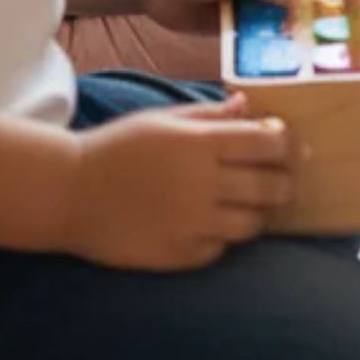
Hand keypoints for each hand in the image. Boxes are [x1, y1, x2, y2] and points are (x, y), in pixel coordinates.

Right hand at [58, 95, 292, 269]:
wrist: (67, 193)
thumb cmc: (117, 149)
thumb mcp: (162, 120)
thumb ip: (210, 115)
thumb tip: (249, 105)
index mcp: (200, 144)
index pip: (268, 143)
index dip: (288, 145)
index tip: (292, 147)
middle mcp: (202, 184)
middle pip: (271, 187)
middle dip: (284, 182)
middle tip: (281, 180)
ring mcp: (191, 223)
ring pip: (252, 225)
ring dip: (258, 214)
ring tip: (251, 206)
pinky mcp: (177, 254)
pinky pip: (219, 250)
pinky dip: (223, 239)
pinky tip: (213, 226)